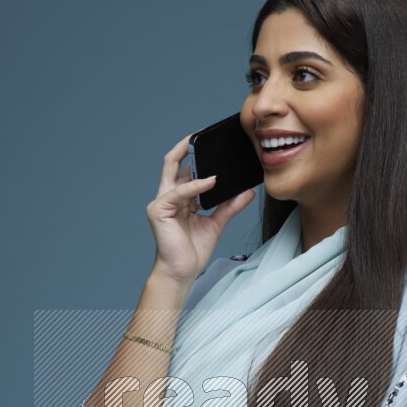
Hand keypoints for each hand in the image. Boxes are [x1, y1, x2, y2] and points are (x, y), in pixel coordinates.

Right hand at [146, 132, 255, 288]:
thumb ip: (229, 207)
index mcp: (179, 198)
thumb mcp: (216, 224)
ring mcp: (161, 202)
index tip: (212, 144)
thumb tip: (248, 192)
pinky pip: (178, 192)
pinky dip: (195, 185)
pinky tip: (211, 181)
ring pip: (173, 171)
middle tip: (203, 133)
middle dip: (186, 146)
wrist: (181, 273)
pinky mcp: (158, 211)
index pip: (184, 169)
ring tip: (213, 153)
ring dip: (193, 161)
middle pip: (172, 162)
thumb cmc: (192, 251)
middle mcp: (168, 196)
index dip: (195, 154)